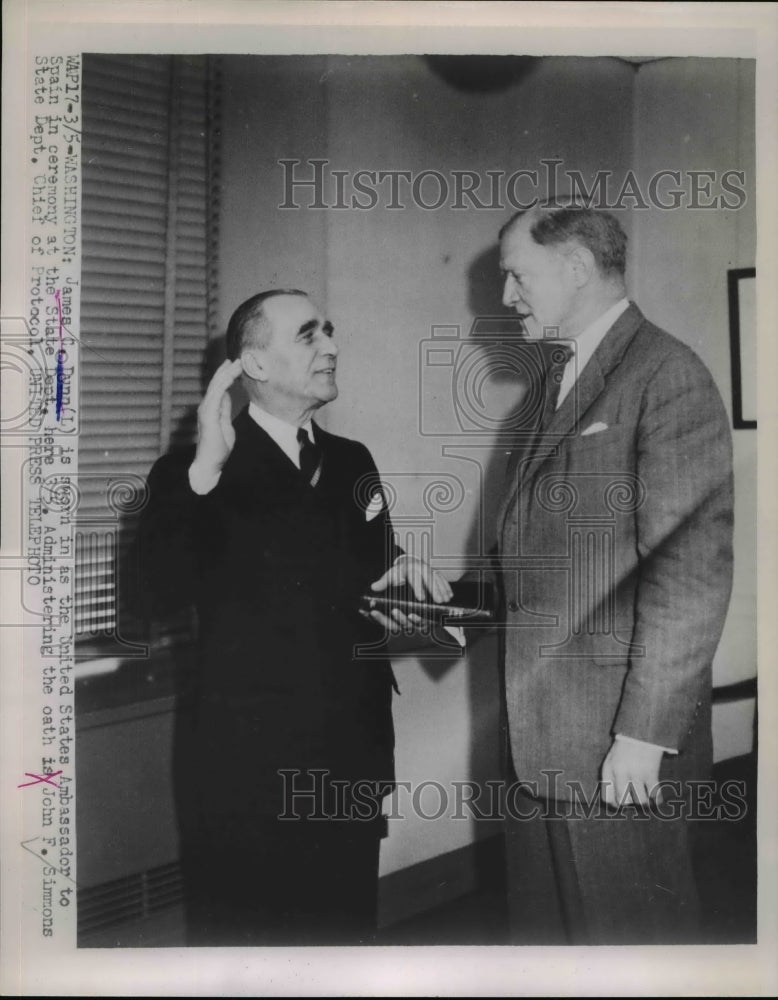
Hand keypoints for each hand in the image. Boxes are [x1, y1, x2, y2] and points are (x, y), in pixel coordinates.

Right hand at [193, 359, 243, 475]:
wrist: (211, 463)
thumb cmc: (218, 448)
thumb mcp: (225, 424)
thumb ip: (224, 409)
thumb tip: (226, 395)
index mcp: (210, 409)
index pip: (218, 388)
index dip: (225, 376)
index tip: (234, 366)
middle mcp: (206, 407)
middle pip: (216, 384)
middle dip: (226, 370)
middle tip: (237, 359)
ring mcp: (205, 410)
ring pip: (216, 386)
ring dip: (227, 373)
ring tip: (237, 363)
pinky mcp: (208, 414)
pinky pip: (216, 394)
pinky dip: (224, 383)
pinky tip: (231, 375)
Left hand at [366, 555, 452, 632]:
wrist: (408, 562)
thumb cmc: (399, 572)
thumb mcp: (390, 576)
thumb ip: (383, 582)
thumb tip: (374, 587)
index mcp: (409, 569)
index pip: (414, 578)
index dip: (418, 588)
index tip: (421, 599)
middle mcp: (420, 568)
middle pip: (429, 578)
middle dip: (434, 590)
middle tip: (438, 601)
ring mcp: (429, 570)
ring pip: (437, 579)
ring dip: (442, 590)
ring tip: (445, 600)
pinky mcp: (435, 573)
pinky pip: (443, 579)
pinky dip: (447, 587)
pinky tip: (450, 595)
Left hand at [601, 738, 663, 808]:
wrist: (642, 729)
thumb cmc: (626, 746)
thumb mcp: (612, 758)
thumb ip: (611, 777)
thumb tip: (613, 803)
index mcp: (608, 768)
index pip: (607, 796)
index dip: (614, 804)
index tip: (619, 805)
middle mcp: (620, 772)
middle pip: (623, 801)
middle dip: (629, 804)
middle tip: (634, 800)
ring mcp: (636, 773)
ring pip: (640, 801)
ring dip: (644, 803)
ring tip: (646, 799)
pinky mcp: (651, 772)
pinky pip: (655, 795)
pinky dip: (657, 800)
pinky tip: (657, 798)